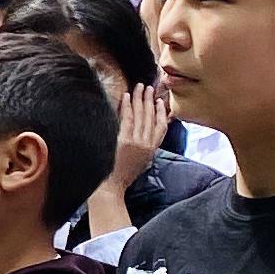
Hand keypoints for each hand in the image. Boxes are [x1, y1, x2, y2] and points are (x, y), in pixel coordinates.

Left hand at [109, 78, 169, 198]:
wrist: (113, 186)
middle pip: (151, 117)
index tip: (160, 101)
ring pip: (141, 115)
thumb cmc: (123, 175)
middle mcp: (147, 144)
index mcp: (152, 149)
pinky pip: (127, 119)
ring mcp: (136, 141)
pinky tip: (127, 96)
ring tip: (140, 87)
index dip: (161, 112)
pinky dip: (128, 106)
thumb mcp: (141, 162)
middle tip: (149, 87)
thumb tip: (144, 135)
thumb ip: (145, 148)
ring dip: (140, 99)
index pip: (161, 127)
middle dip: (150, 100)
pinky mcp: (124, 140)